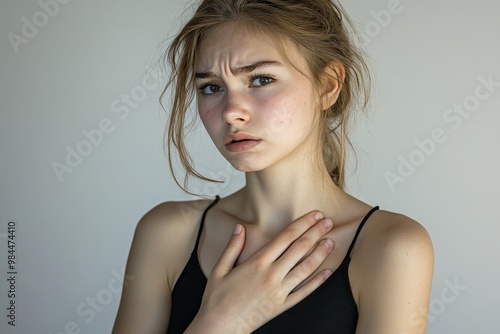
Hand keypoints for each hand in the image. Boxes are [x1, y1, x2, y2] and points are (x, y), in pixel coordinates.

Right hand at [186, 211, 333, 332]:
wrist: (219, 327)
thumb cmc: (217, 299)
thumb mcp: (219, 269)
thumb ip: (232, 247)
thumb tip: (240, 227)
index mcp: (257, 262)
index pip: (286, 237)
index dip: (302, 223)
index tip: (314, 214)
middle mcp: (272, 275)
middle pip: (300, 248)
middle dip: (316, 233)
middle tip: (328, 222)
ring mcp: (279, 291)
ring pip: (306, 268)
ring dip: (320, 253)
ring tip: (331, 241)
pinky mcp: (282, 306)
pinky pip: (304, 292)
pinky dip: (318, 281)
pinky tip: (327, 272)